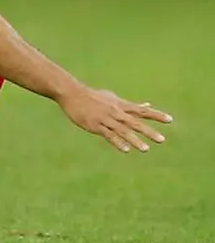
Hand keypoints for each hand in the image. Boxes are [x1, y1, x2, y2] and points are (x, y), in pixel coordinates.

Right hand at [58, 87, 172, 152]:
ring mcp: (106, 119)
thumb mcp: (113, 98)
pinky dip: (117, 142)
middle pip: (135, 123)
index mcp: (121, 106)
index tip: (170, 120)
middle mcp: (116, 112)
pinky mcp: (95, 125)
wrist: (72, 93)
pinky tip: (126, 150)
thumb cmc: (92, 96)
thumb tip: (147, 105)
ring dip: (135, 140)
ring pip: (123, 131)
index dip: (156, 115)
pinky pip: (108, 135)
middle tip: (162, 140)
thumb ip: (130, 105)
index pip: (142, 110)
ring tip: (146, 149)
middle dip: (149, 131)